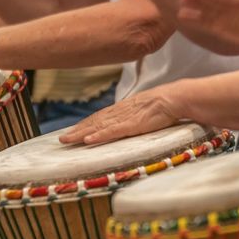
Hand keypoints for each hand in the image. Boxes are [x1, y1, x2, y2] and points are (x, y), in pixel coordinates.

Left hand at [59, 89, 181, 144]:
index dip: (85, 125)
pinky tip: (88, 140)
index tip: (73, 132)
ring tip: (67, 140)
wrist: (176, 98)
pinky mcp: (132, 124)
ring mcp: (124, 117)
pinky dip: (99, 135)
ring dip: (81, 133)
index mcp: (123, 108)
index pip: (100, 118)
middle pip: (94, 122)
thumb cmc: (165, 104)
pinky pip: (112, 131)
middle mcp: (119, 112)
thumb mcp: (146, 111)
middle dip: (77, 130)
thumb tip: (132, 123)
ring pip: (98, 127)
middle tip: (62, 140)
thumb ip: (136, 116)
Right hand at [179, 0, 238, 53]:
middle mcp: (229, 6)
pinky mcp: (220, 25)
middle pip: (213, 2)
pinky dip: (195, 20)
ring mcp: (223, 15)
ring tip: (179, 10)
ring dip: (194, 11)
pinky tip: (182, 17)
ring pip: (207, 12)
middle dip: (199, 0)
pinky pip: (206, 23)